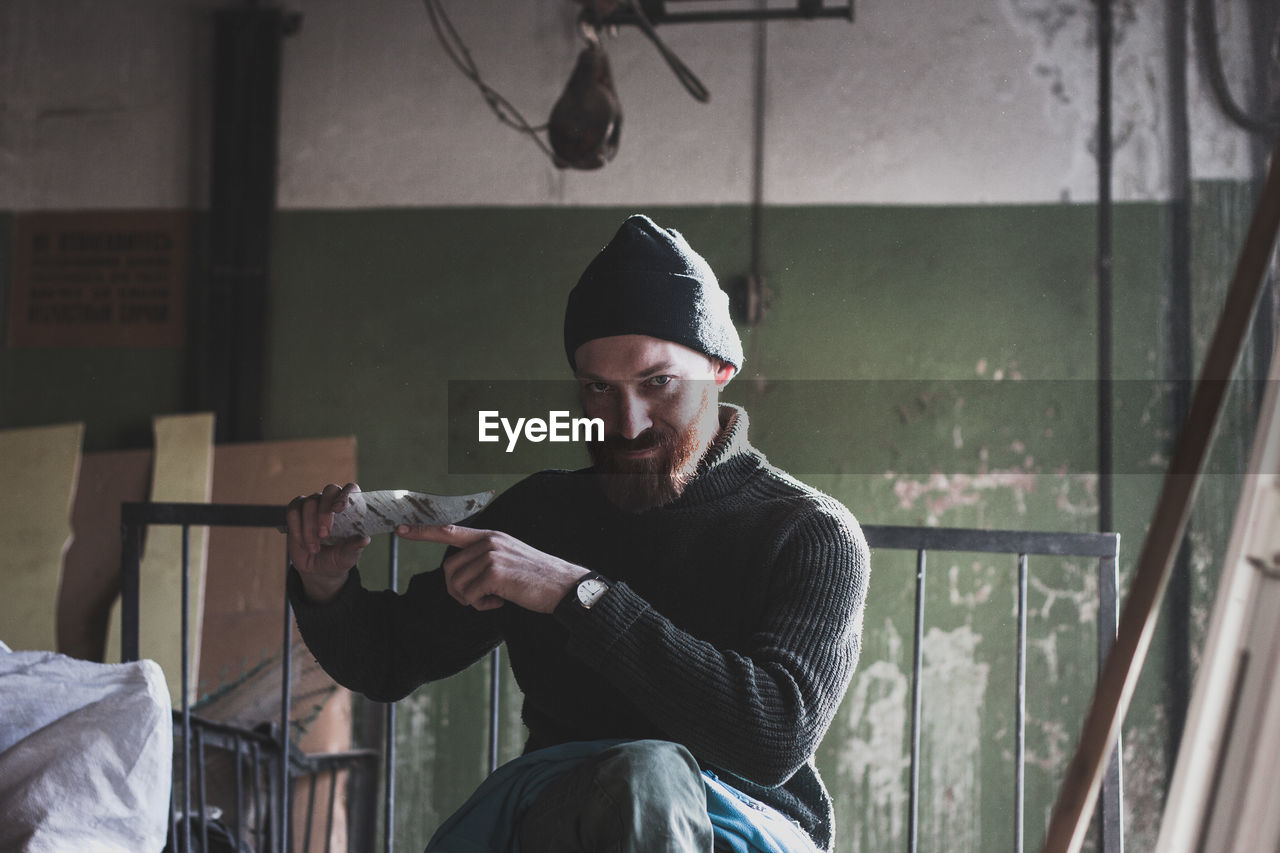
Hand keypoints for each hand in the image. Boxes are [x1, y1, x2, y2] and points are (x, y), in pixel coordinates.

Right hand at [286, 482, 370, 603]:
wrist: (318, 568)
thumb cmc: (338, 558)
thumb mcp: (348, 556)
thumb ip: (354, 547)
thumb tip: (364, 540)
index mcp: (351, 508)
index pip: (351, 489)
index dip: (345, 495)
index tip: (339, 509)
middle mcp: (332, 501)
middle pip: (329, 490)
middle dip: (325, 512)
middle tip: (325, 535)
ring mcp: (313, 504)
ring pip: (309, 503)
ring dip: (310, 528)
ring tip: (314, 549)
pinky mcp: (296, 512)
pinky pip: (293, 512)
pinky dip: (297, 529)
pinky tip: (303, 543)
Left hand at [396, 524, 588, 613]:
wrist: (563, 586)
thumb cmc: (536, 578)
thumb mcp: (508, 558)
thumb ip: (483, 558)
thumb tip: (458, 575)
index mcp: (489, 536)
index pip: (449, 530)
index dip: (422, 531)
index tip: (400, 529)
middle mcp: (487, 542)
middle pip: (449, 569)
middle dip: (458, 590)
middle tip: (481, 598)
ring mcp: (491, 555)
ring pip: (457, 584)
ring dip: (471, 600)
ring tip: (495, 598)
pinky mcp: (494, 573)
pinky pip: (470, 596)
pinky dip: (482, 606)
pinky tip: (501, 602)